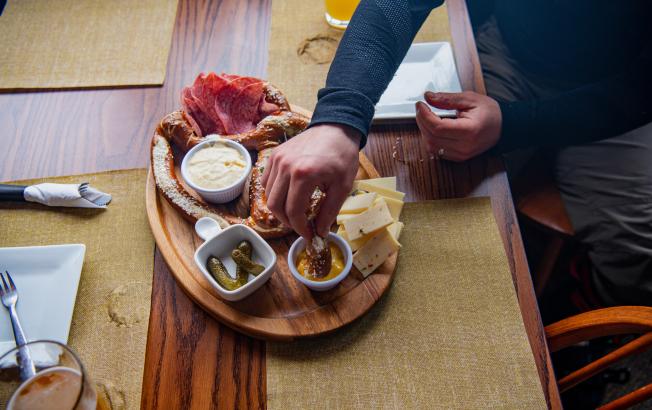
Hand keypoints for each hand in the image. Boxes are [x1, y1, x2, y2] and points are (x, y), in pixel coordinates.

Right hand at [261, 124, 360, 238]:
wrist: (336, 128)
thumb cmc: (342, 156)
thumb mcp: (343, 186)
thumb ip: (329, 211)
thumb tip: (320, 232)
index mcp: (304, 175)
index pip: (294, 212)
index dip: (300, 228)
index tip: (309, 235)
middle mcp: (286, 167)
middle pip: (275, 206)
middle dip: (288, 222)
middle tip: (302, 226)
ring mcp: (277, 160)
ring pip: (268, 195)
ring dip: (280, 208)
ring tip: (296, 212)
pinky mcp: (274, 155)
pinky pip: (266, 181)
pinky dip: (274, 193)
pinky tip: (289, 195)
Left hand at [415, 91, 501, 160]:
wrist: (503, 127)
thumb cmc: (489, 113)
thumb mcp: (469, 99)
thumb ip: (447, 99)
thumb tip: (428, 97)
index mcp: (469, 131)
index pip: (437, 127)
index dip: (424, 115)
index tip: (420, 104)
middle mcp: (464, 146)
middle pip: (432, 137)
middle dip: (422, 121)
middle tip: (422, 108)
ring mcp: (461, 154)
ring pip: (431, 146)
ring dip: (425, 131)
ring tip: (427, 117)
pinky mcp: (458, 157)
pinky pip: (436, 151)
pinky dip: (430, 139)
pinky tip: (434, 128)